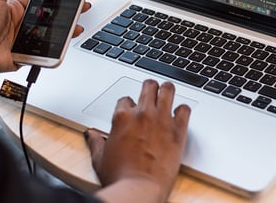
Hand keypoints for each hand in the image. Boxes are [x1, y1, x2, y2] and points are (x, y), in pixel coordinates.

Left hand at [0, 0, 90, 90]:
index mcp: (16, 7)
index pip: (42, 0)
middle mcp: (22, 23)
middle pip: (51, 17)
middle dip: (67, 12)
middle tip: (82, 7)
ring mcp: (25, 39)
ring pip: (51, 34)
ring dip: (66, 30)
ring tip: (77, 26)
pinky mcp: (26, 54)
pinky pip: (45, 51)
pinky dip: (55, 49)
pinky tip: (65, 42)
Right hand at [86, 80, 190, 202]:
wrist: (138, 189)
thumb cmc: (119, 177)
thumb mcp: (100, 158)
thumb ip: (95, 142)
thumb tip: (91, 134)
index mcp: (122, 117)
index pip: (126, 99)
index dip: (129, 105)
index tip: (131, 112)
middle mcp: (142, 114)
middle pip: (149, 86)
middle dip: (149, 88)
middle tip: (152, 92)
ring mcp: (161, 120)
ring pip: (168, 90)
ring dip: (167, 90)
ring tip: (167, 93)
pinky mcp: (178, 130)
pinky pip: (185, 109)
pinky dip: (183, 110)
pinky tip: (180, 114)